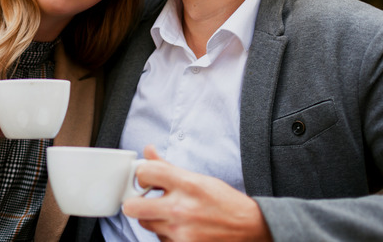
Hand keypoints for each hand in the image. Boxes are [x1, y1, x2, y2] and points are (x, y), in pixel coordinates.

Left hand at [122, 145, 270, 241]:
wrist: (250, 229)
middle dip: (134, 203)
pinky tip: (179, 228)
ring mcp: (181, 232)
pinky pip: (159, 240)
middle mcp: (181, 209)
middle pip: (132, 207)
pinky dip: (165, 234)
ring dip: (153, 219)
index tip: (146, 179)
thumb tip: (148, 150)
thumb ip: (167, 166)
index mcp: (187, 184)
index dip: (141, 175)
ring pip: (145, 224)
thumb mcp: (197, 178)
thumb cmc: (224, 202)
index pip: (145, 172)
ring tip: (170, 214)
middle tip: (143, 200)